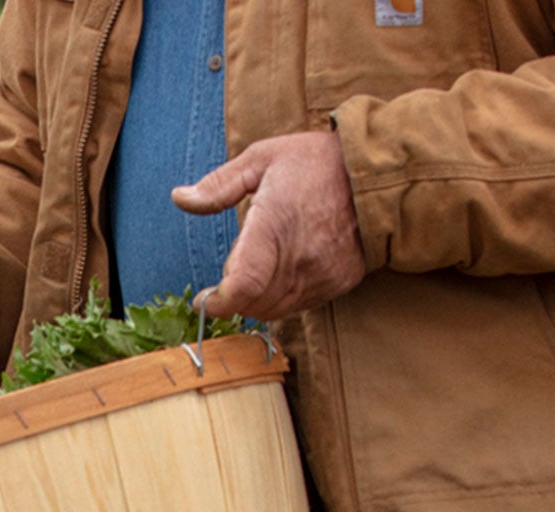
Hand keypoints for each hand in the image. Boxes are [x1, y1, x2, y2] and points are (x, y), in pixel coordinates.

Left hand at [175, 133, 368, 322]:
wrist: (375, 172)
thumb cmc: (315, 161)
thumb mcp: (261, 159)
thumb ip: (218, 186)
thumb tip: (179, 197)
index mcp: (275, 225)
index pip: (242, 287)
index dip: (219, 302)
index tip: (205, 300)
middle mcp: (301, 257)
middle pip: (255, 303)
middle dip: (235, 296)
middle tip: (231, 272)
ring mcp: (323, 273)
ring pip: (276, 309)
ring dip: (258, 299)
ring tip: (258, 267)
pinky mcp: (340, 281)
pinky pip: (302, 304)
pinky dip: (284, 296)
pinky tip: (285, 269)